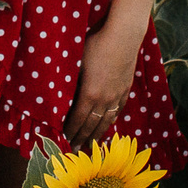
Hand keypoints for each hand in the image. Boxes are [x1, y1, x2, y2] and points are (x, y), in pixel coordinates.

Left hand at [64, 22, 138, 147]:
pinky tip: (108, 125)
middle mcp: (104, 100)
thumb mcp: (78, 63)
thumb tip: (62, 95)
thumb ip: (72, 82)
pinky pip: (117, 111)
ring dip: (97, 135)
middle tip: (74, 150)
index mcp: (89, 94)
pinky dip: (111, 121)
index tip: (63, 140)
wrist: (124, 37)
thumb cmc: (96, 45)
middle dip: (81, 139)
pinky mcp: (125, 90)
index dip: (70, 131)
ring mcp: (117, 96)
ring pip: (106, 121)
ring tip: (91, 144)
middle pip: (91, 125)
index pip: (77, 120)